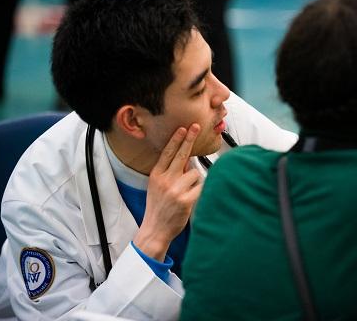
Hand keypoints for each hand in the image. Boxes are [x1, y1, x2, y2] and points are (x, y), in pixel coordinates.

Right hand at [134, 125, 202, 260]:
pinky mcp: (186, 200)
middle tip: (196, 127)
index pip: (167, 153)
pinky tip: (193, 197)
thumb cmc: (158, 207)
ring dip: (195, 180)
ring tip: (186, 192)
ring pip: (195, 173)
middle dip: (189, 139)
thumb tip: (186, 159)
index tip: (183, 128)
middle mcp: (165, 180)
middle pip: (181, 155)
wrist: (155, 229)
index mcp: (156, 175)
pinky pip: (201, 186)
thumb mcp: (157, 187)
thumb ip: (169, 173)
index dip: (176, 139)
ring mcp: (175, 190)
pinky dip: (200, 189)